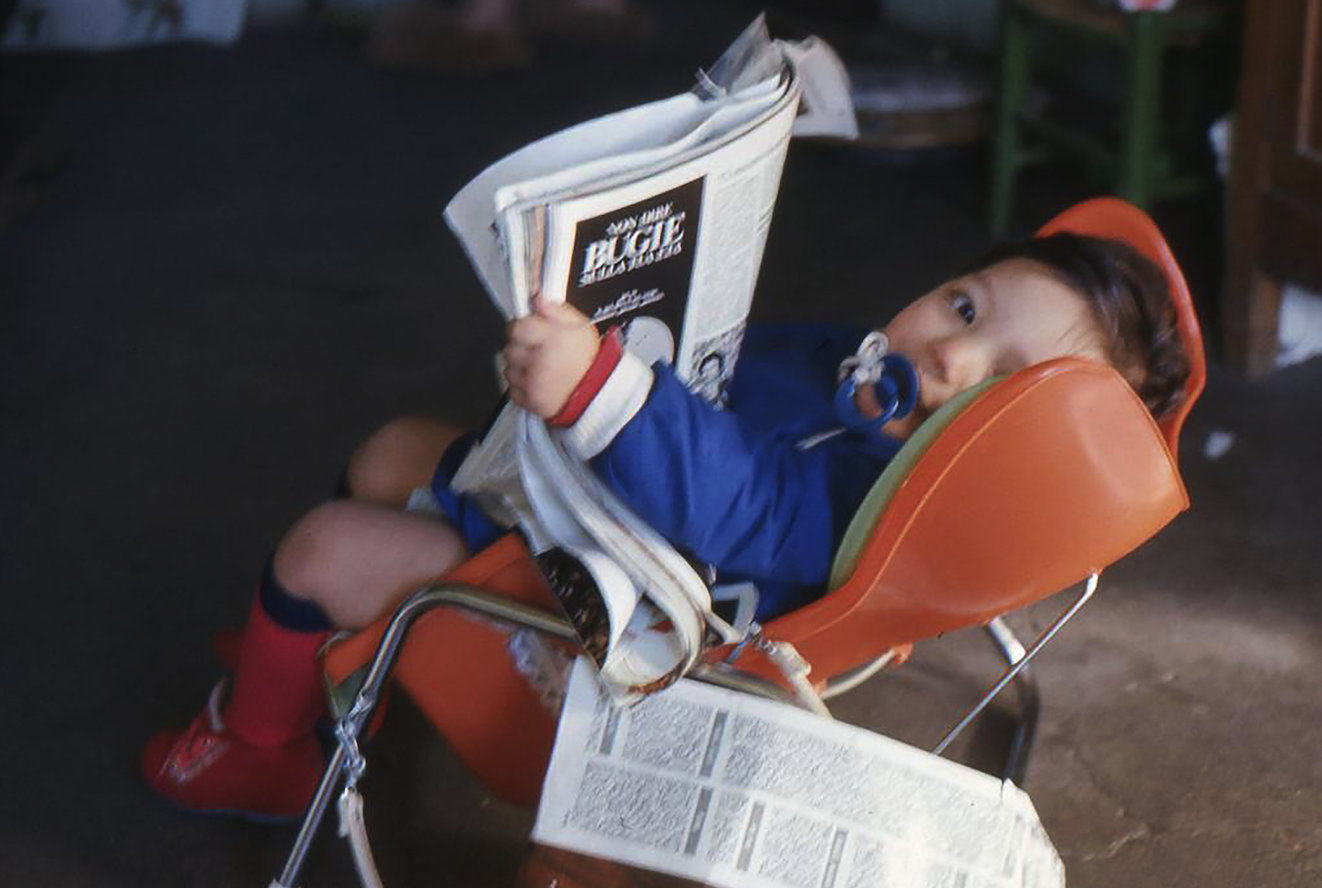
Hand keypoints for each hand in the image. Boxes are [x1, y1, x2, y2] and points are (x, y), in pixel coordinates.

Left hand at [503, 297, 600, 418]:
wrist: (598, 394)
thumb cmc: (591, 362)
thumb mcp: (582, 327)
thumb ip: (557, 310)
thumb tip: (538, 299)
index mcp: (552, 339)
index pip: (517, 327)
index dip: (523, 326)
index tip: (530, 329)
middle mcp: (539, 361)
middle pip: (510, 347)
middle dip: (521, 347)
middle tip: (539, 350)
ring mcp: (532, 383)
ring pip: (509, 369)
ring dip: (520, 367)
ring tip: (540, 367)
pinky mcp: (529, 401)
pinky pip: (512, 389)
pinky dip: (522, 386)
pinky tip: (538, 382)